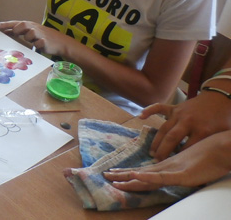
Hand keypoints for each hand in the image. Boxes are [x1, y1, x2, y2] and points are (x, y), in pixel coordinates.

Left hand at [0, 20, 68, 54]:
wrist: (59, 42)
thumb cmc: (42, 36)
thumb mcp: (29, 32)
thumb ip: (18, 31)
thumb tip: (5, 31)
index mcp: (29, 25)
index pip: (16, 23)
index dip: (7, 24)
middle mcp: (34, 28)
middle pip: (23, 25)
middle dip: (17, 29)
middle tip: (16, 34)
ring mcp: (40, 34)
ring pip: (30, 34)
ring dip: (28, 38)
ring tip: (33, 41)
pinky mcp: (45, 41)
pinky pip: (39, 43)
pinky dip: (37, 44)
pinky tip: (40, 45)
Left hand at [104, 130, 230, 189]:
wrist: (223, 146)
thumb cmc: (209, 152)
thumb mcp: (191, 163)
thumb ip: (180, 167)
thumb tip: (174, 172)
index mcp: (168, 164)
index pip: (144, 171)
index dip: (129, 173)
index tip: (115, 174)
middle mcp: (167, 165)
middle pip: (140, 172)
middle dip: (123, 175)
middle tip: (105, 176)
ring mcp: (172, 169)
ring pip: (146, 175)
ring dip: (129, 177)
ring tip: (113, 179)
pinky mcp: (181, 173)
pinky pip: (161, 177)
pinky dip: (147, 177)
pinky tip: (136, 177)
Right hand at [141, 91, 230, 159]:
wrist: (220, 99)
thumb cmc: (222, 120)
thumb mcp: (222, 135)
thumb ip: (213, 146)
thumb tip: (208, 162)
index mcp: (202, 130)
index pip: (188, 148)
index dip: (180, 158)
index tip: (174, 167)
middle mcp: (188, 122)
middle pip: (172, 139)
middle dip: (163, 152)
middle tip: (157, 162)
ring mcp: (179, 114)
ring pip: (164, 129)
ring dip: (156, 141)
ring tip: (151, 153)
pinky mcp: (174, 108)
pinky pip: (159, 108)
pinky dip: (149, 110)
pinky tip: (140, 117)